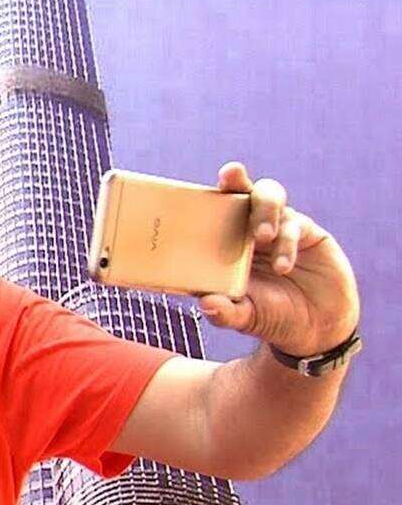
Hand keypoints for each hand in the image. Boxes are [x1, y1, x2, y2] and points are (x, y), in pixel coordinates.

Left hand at [197, 163, 359, 355]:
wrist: (315, 326)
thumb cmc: (270, 316)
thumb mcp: (245, 318)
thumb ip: (226, 312)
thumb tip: (206, 305)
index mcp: (223, 244)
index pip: (209, 213)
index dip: (201, 196)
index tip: (189, 190)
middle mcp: (247, 230)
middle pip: (240, 192)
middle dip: (235, 179)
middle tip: (230, 177)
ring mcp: (277, 227)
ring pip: (268, 197)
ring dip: (263, 209)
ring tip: (261, 236)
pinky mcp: (305, 231)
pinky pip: (294, 225)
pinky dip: (287, 243)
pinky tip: (283, 266)